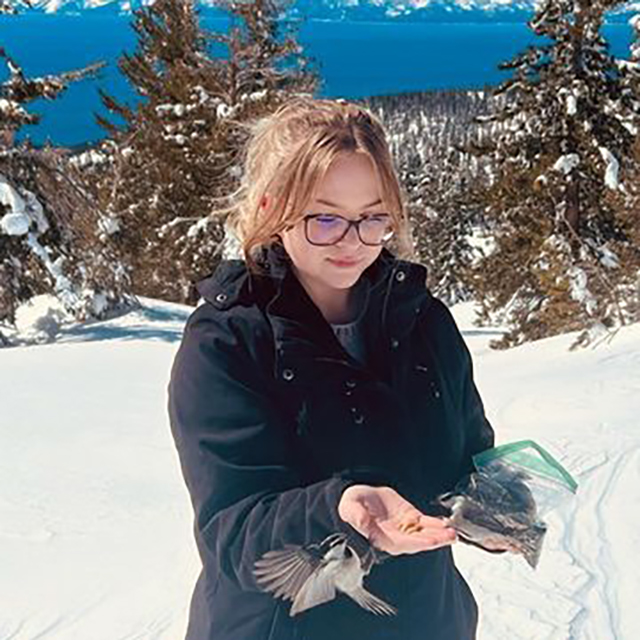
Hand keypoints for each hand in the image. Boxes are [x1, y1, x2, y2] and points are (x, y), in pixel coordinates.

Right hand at [338, 484, 456, 555]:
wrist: (359, 496)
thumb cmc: (352, 504)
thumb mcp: (350, 507)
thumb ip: (355, 515)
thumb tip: (361, 521)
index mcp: (381, 538)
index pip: (401, 543)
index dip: (416, 542)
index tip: (430, 541)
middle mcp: (395, 537)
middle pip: (418, 542)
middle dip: (434, 540)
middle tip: (449, 536)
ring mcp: (405, 528)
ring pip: (425, 534)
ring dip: (440, 534)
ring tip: (453, 533)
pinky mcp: (410, 518)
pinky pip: (426, 523)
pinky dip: (436, 523)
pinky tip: (447, 523)